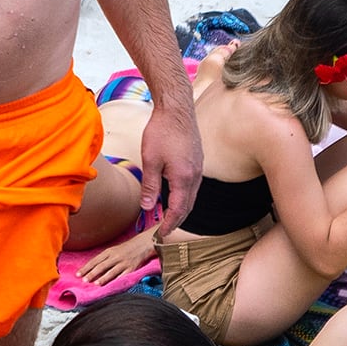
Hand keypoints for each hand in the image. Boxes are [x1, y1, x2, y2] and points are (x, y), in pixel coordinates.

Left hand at [75, 228, 159, 288]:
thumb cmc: (125, 248)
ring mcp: (123, 263)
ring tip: (95, 284)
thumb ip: (104, 258)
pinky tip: (111, 285)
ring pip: (111, 272)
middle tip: (83, 280)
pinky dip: (116, 281)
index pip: (94, 261)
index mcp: (108, 252)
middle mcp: (114, 257)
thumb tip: (92, 267)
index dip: (86, 268)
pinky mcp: (131, 269)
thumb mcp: (113, 250)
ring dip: (102, 278)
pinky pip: (122, 276)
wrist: (142, 245)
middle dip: (91, 273)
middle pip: (101, 266)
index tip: (78, 274)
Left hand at [136, 93, 202, 231]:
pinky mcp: (197, 162)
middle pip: (188, 207)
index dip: (169, 224)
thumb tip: (147, 208)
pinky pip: (192, 186)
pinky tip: (175, 196)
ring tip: (169, 218)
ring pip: (192, 197)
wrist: (177, 110)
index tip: (160, 235)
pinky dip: (184, 197)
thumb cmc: (162, 132)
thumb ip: (150, 186)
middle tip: (164, 231)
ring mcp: (198, 169)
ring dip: (181, 209)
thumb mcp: (150, 160)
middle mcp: (196, 177)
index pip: (179, 210)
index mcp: (184, 179)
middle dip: (176, 221)